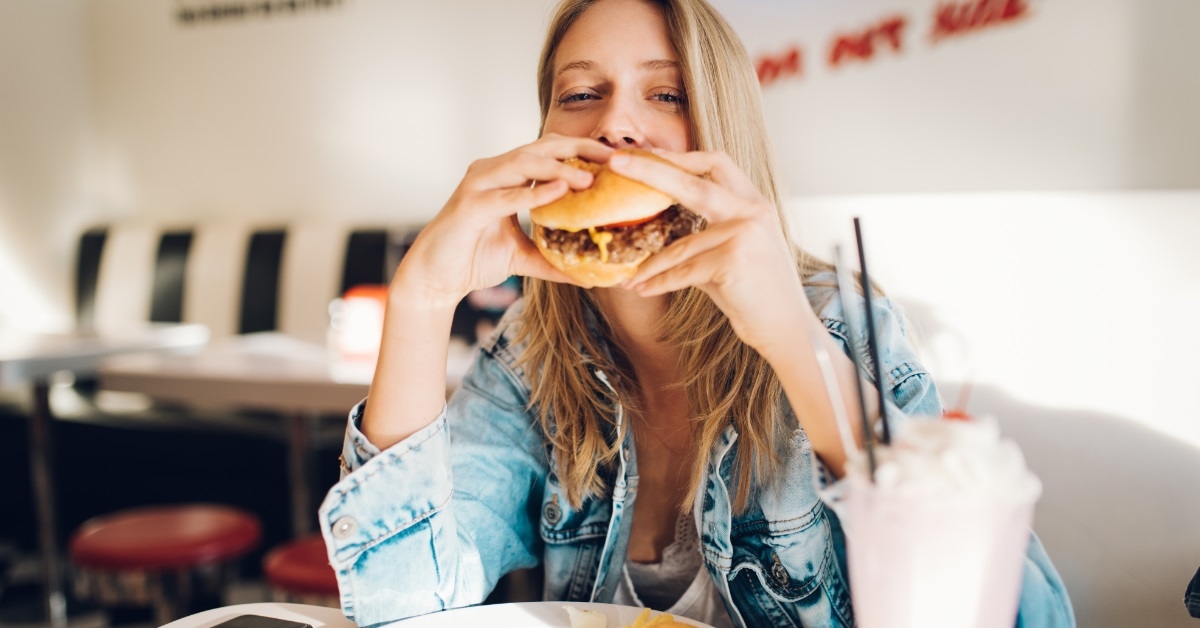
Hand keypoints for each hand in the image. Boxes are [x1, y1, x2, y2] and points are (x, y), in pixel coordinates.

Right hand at [393, 134, 613, 309]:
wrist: (435, 278)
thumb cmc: (474, 259)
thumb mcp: (523, 258)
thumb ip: (553, 260)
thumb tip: (590, 277)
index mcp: (506, 176)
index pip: (550, 152)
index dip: (583, 151)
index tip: (616, 159)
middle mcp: (492, 171)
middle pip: (541, 148)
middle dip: (579, 149)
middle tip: (613, 158)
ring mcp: (478, 185)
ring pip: (523, 164)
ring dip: (559, 169)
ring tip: (590, 178)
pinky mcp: (469, 206)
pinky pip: (505, 195)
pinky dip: (533, 193)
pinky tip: (558, 193)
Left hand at [610, 149, 813, 354]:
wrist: (788, 329)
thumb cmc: (756, 294)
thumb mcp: (734, 252)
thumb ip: (703, 234)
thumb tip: (657, 227)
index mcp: (753, 203)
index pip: (715, 163)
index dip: (679, 156)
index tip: (646, 154)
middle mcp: (751, 212)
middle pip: (691, 182)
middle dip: (650, 169)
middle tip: (615, 162)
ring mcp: (744, 234)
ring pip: (680, 245)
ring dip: (650, 265)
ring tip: (628, 277)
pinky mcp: (732, 260)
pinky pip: (682, 272)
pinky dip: (659, 283)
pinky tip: (641, 289)